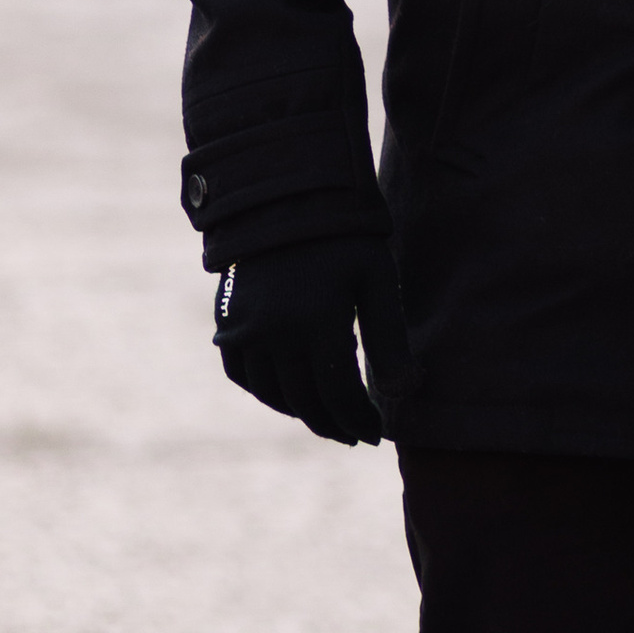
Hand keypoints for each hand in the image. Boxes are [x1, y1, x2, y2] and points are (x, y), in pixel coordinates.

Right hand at [214, 233, 409, 444]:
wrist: (286, 197)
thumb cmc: (344, 236)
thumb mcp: (376, 280)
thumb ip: (390, 340)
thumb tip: (406, 393)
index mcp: (317, 324)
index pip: (338, 395)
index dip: (357, 419)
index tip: (375, 434)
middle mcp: (275, 334)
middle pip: (304, 401)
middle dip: (332, 423)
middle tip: (353, 435)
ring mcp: (245, 329)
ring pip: (271, 393)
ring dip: (299, 411)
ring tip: (326, 417)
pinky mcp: (228, 320)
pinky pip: (241, 374)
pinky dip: (263, 391)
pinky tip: (287, 394)